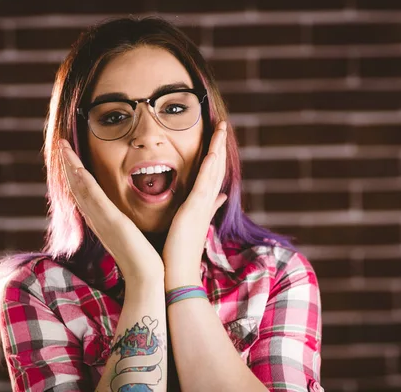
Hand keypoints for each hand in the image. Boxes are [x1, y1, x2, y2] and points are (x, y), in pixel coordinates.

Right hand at [60, 140, 163, 281]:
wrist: (148, 278)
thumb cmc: (146, 260)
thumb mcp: (135, 235)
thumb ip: (130, 224)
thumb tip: (133, 218)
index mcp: (104, 222)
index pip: (86, 194)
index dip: (75, 175)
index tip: (71, 157)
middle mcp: (98, 219)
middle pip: (77, 188)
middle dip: (68, 166)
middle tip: (61, 145)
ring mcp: (102, 220)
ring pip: (80, 188)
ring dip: (70, 166)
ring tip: (63, 147)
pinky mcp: (110, 221)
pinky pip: (92, 196)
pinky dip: (82, 180)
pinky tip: (75, 166)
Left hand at [162, 121, 227, 287]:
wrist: (178, 275)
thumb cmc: (179, 253)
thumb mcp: (192, 225)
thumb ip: (207, 209)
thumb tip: (218, 198)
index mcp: (202, 205)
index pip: (212, 174)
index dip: (215, 155)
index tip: (216, 138)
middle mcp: (206, 202)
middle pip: (216, 167)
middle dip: (220, 145)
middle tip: (222, 124)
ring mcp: (202, 205)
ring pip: (214, 170)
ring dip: (218, 147)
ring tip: (220, 127)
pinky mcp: (196, 210)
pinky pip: (205, 182)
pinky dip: (210, 165)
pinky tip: (213, 151)